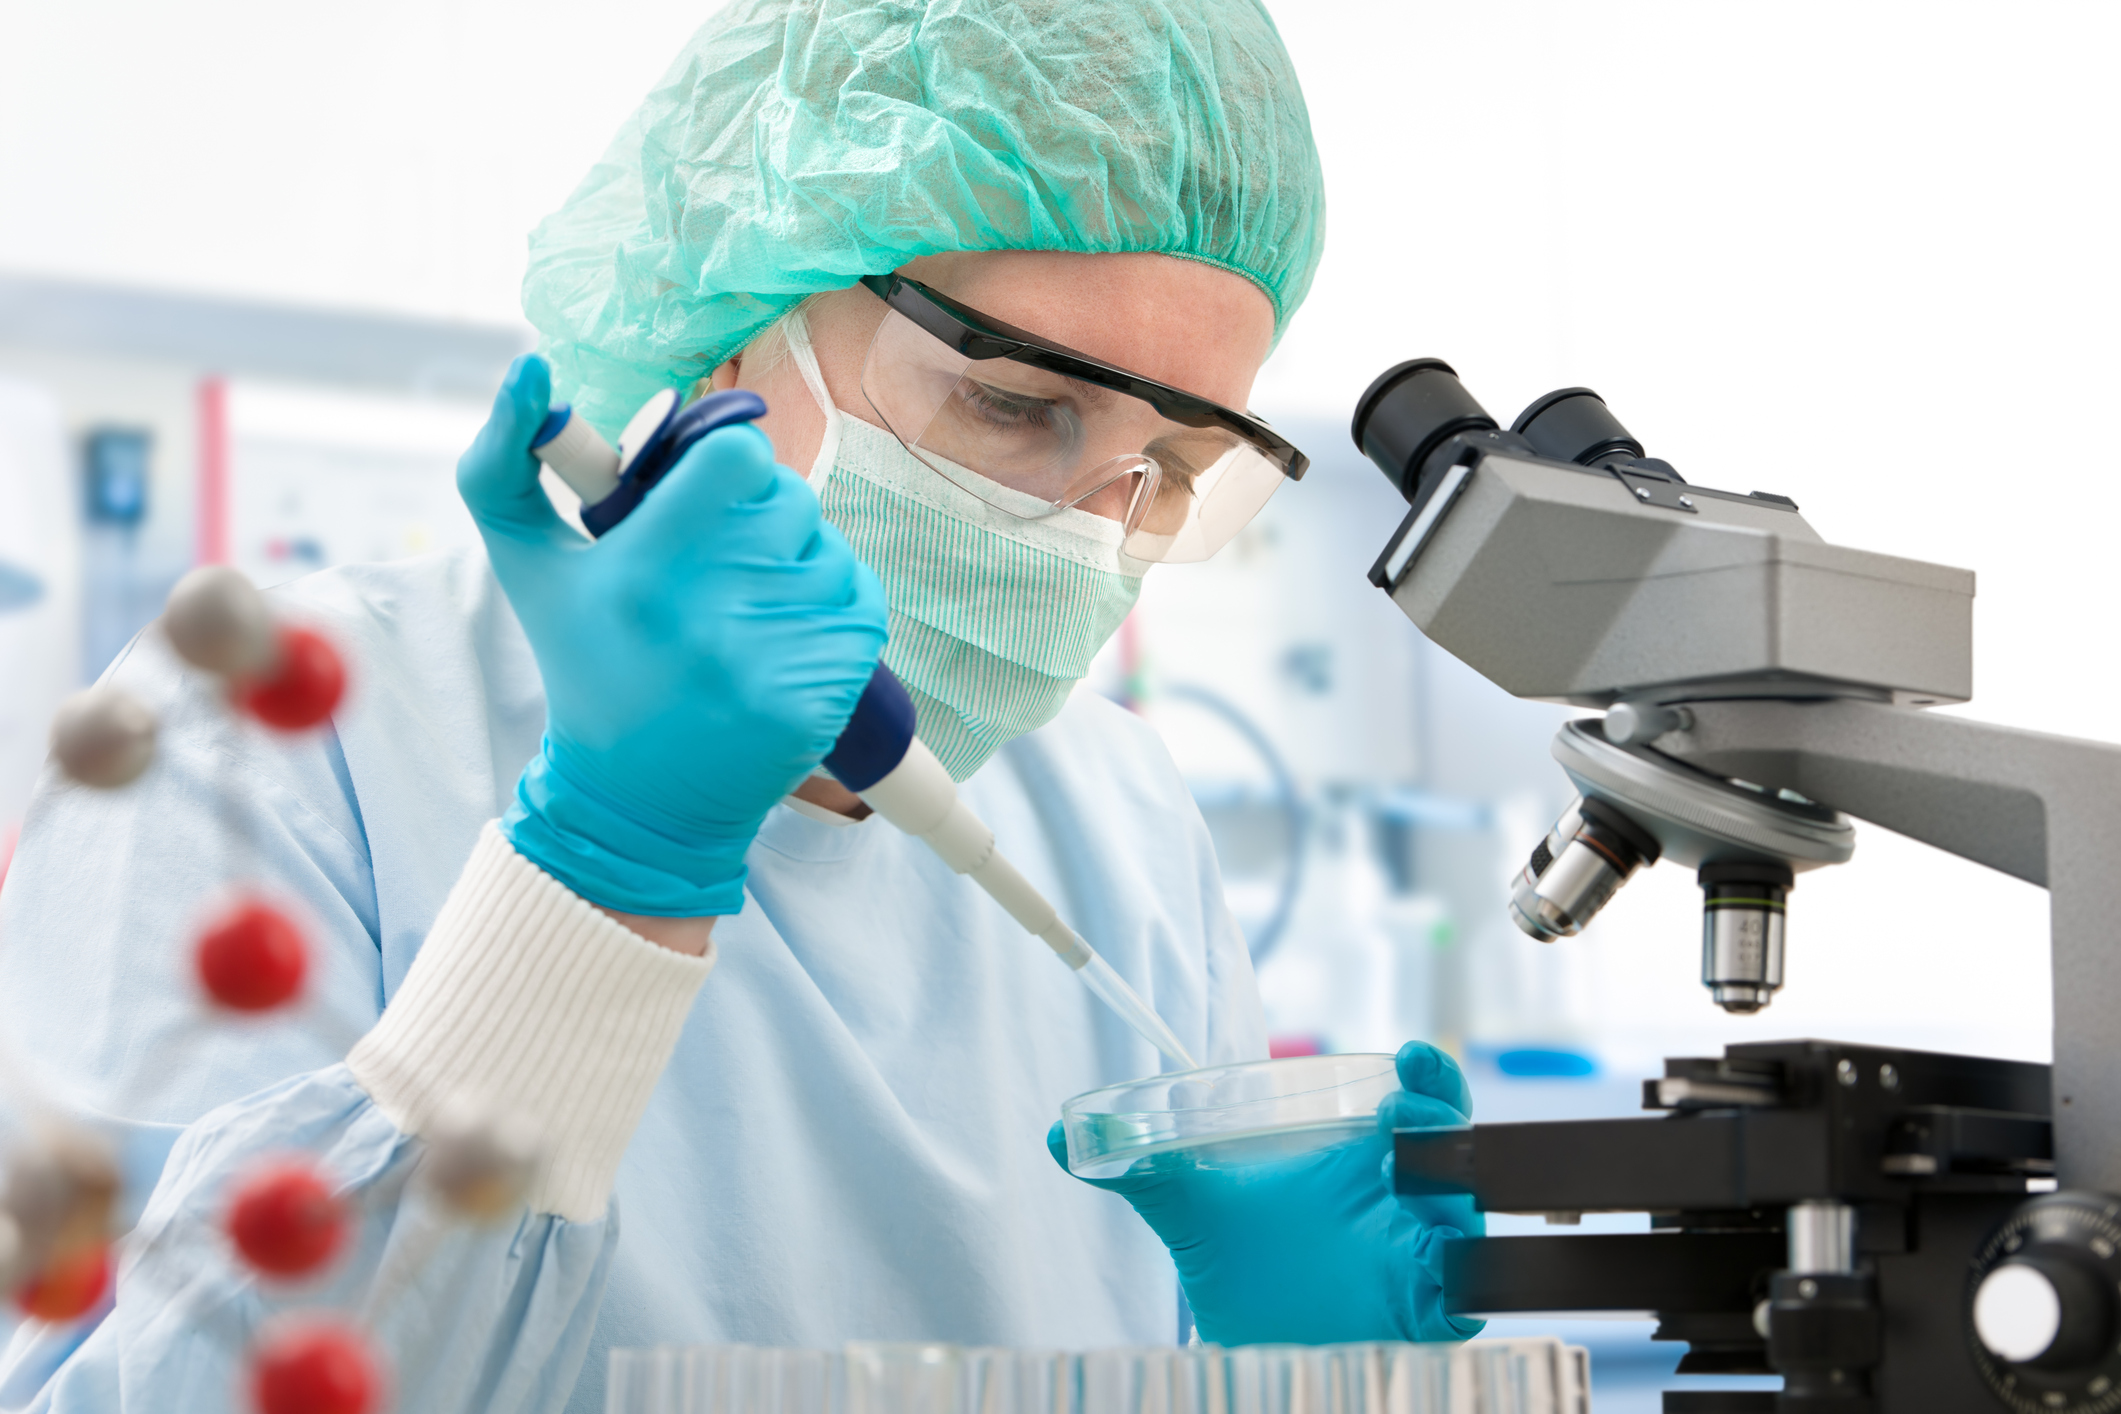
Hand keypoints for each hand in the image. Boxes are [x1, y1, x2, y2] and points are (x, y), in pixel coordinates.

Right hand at [459, 355, 886, 915]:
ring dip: (794, 564)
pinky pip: (860, 598)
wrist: (640, 799)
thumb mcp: (525, 565)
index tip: (697, 503)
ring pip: (827, 547)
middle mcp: (715, 609)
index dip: (724, 466)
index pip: (740, 454)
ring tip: (741, 612)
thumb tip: (530, 365)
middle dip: (757, 518)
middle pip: (789, 497)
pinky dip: (831, 607)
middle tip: (714, 566)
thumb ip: (503, 460)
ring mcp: (779, 653)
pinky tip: (779, 639)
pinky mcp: (828, 689)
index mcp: (644, 567)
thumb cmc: (586, 665)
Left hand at [1047, 1042, 1484, 1344]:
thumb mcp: (1192, 1209)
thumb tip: (1061, 1134)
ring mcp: (1420, 1261)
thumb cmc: (1245, 1271)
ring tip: (1401, 1155)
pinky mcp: (1426, 1315)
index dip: (1428, 1079)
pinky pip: (1465, 1292)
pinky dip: (1458, 1268)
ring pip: (1465, 1214)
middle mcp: (1403, 1208)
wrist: (1257, 1349)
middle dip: (1442, 1115)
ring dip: (1446, 1181)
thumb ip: (1137, 1168)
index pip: (1421, 1109)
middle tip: (1403, 1099)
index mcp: (1365, 1166)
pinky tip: (1435, 1248)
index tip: (1409, 1054)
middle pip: (1456, 1152)